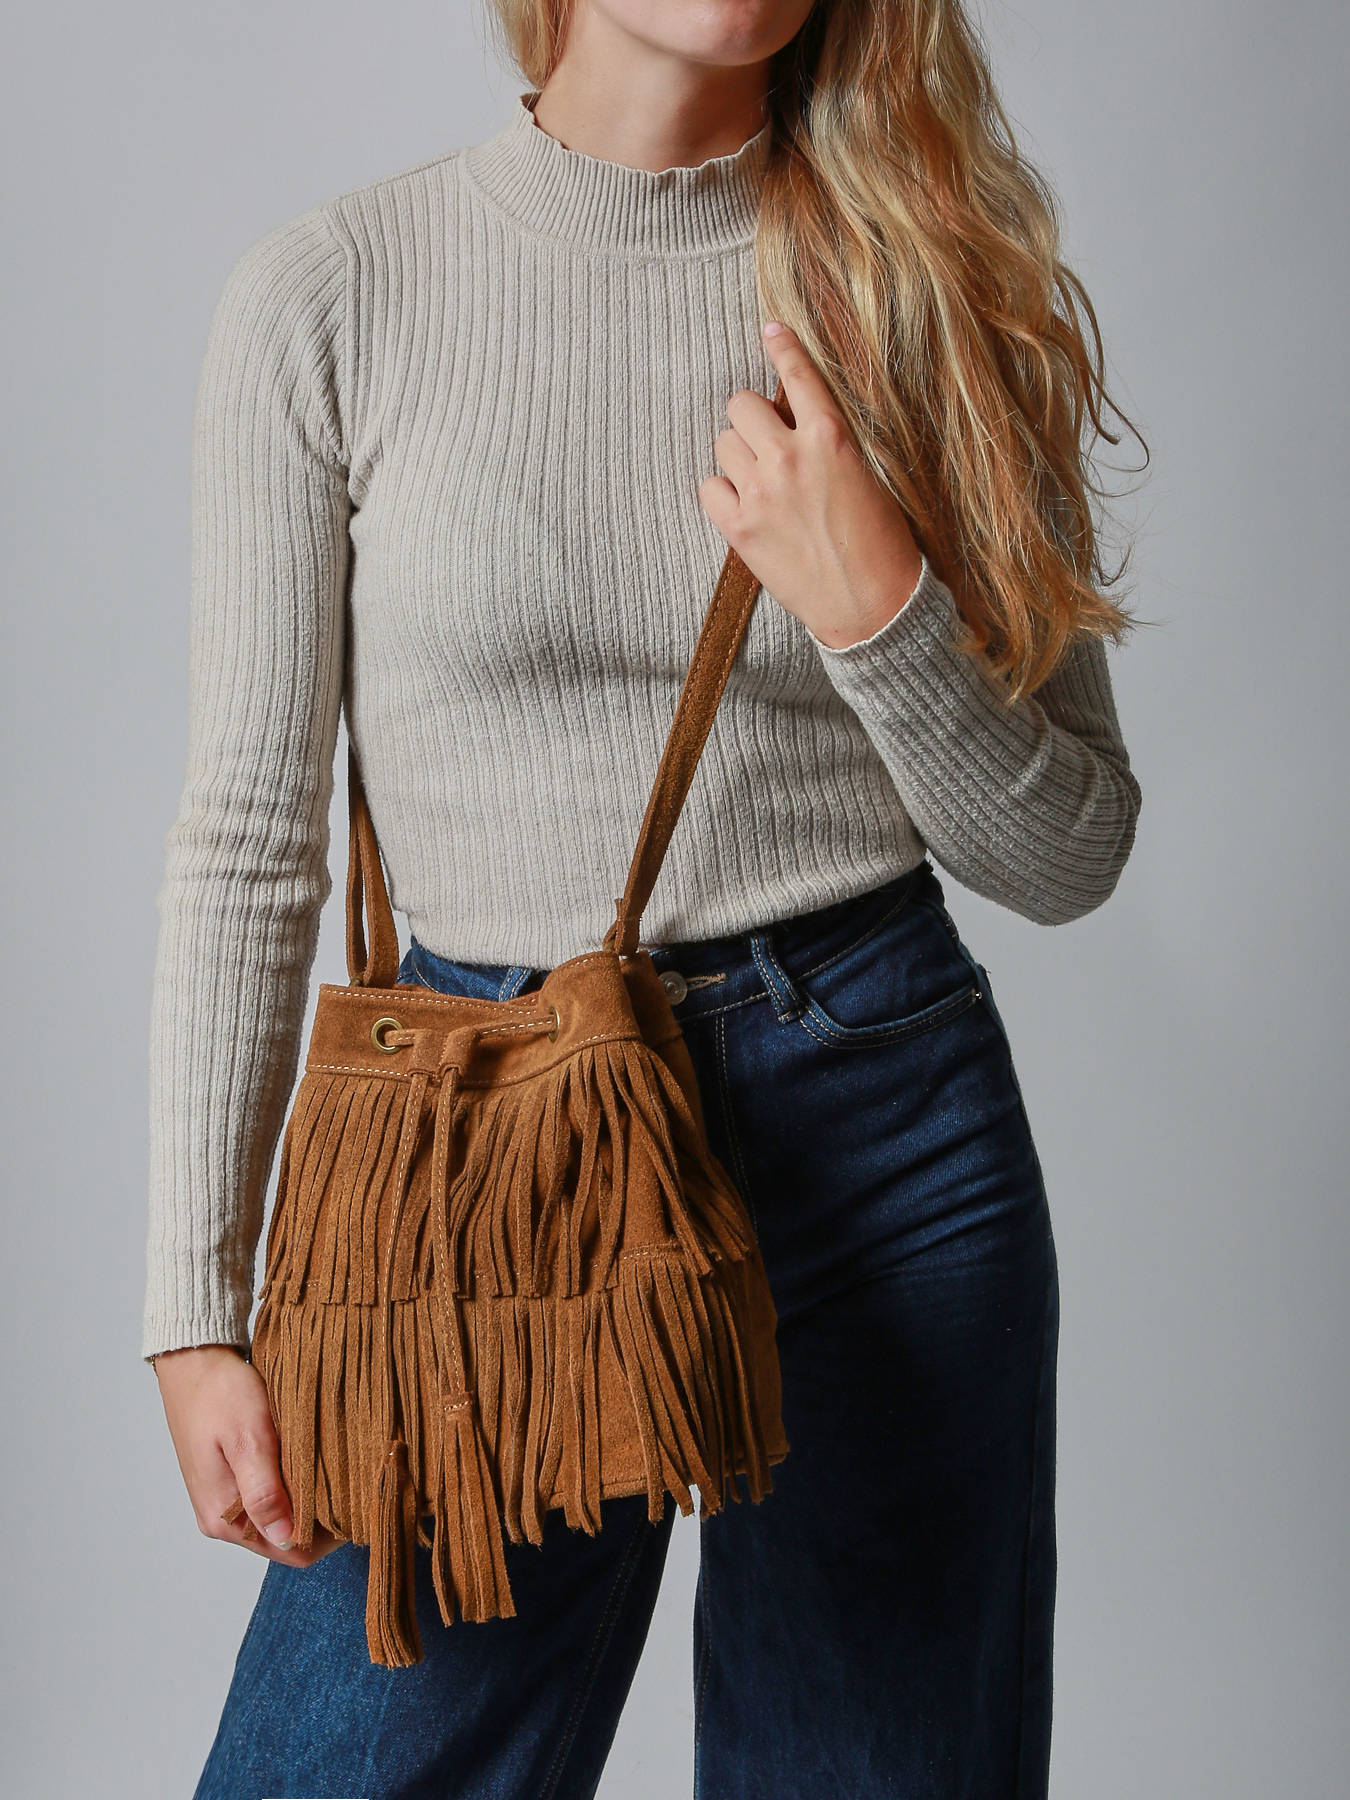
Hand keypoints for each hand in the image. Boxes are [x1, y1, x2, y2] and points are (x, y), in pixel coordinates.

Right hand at [152, 1344, 340, 1565]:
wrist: (192, 1362)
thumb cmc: (220, 1394)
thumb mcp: (250, 1439)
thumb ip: (265, 1492)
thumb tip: (284, 1536)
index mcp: (224, 1518)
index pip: (289, 1552)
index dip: (327, 1539)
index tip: (356, 1509)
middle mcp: (221, 1519)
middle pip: (285, 1538)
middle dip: (320, 1519)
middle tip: (352, 1486)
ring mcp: (223, 1500)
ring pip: (279, 1516)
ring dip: (306, 1500)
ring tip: (333, 1471)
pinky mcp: (227, 1480)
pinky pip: (268, 1496)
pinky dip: (291, 1485)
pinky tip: (307, 1461)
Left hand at [698, 321, 924, 648]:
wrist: (871, 606)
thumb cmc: (882, 545)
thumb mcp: (870, 477)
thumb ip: (831, 444)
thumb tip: (800, 423)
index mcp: (830, 438)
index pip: (797, 374)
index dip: (781, 346)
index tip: (770, 330)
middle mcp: (790, 457)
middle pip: (741, 405)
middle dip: (752, 419)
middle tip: (767, 443)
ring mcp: (760, 492)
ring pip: (722, 443)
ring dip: (737, 455)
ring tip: (761, 481)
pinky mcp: (740, 528)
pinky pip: (708, 486)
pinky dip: (721, 492)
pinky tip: (743, 505)